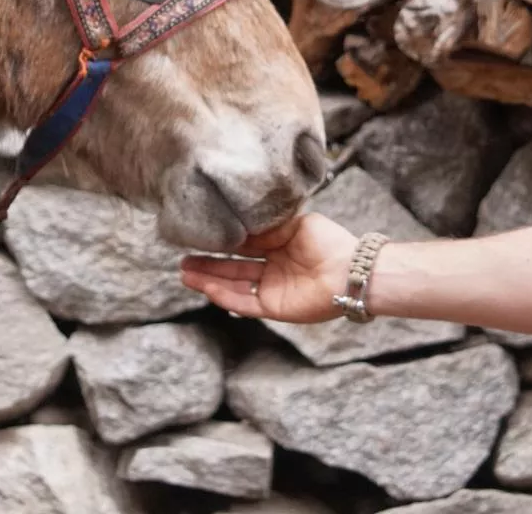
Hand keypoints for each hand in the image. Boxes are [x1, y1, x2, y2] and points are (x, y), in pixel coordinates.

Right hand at [178, 212, 359, 323]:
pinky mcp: (274, 308)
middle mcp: (273, 268)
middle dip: (207, 264)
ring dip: (209, 281)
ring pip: (233, 286)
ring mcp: (272, 288)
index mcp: (279, 246)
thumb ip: (266, 228)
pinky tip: (206, 288)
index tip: (198, 236)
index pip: (243, 246)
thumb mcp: (295, 224)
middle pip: (233, 268)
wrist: (350, 270)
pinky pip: (244, 303)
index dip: (221, 243)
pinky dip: (224, 296)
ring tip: (184, 274)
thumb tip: (238, 227)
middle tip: (181, 260)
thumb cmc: (329, 241)